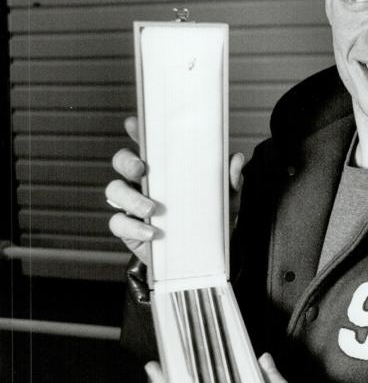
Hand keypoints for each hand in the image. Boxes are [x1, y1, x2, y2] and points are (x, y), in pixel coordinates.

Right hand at [106, 115, 244, 263]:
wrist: (198, 258)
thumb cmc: (205, 221)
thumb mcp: (223, 201)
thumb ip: (229, 181)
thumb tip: (237, 159)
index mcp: (163, 169)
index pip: (148, 143)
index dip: (138, 131)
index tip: (134, 124)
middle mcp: (143, 182)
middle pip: (121, 161)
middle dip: (126, 161)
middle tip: (141, 168)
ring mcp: (132, 205)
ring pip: (115, 190)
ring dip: (130, 197)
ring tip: (151, 209)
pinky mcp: (129, 229)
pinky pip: (118, 223)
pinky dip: (133, 227)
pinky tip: (152, 233)